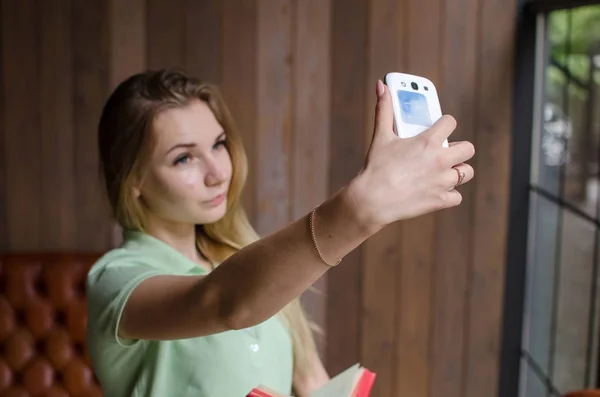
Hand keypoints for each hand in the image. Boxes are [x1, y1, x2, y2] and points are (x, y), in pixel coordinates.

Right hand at [347, 79, 474, 230]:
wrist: (372, 200)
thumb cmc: (375, 168)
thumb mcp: (381, 136)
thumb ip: (384, 109)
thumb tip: (381, 85)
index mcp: (427, 141)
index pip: (450, 122)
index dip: (445, 123)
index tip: (439, 127)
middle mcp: (440, 160)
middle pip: (468, 148)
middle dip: (459, 148)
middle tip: (444, 151)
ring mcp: (442, 182)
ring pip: (467, 173)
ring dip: (458, 171)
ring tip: (443, 171)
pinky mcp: (440, 201)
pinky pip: (457, 197)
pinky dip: (449, 195)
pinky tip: (437, 190)